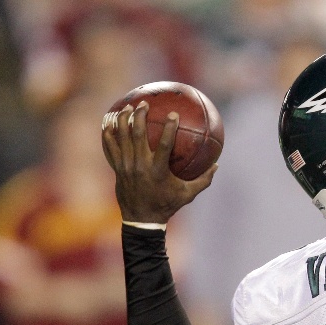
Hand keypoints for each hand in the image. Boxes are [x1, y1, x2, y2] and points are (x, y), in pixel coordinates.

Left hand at [101, 101, 216, 223]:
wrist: (142, 219)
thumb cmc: (167, 205)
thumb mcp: (188, 194)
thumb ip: (203, 180)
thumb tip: (217, 165)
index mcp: (159, 170)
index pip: (165, 145)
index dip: (170, 128)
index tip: (173, 114)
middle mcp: (140, 166)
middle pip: (137, 135)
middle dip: (140, 116)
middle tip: (144, 104)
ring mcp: (126, 167)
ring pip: (121, 138)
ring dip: (122, 120)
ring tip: (126, 108)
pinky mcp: (117, 169)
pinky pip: (110, 148)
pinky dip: (108, 134)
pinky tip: (108, 122)